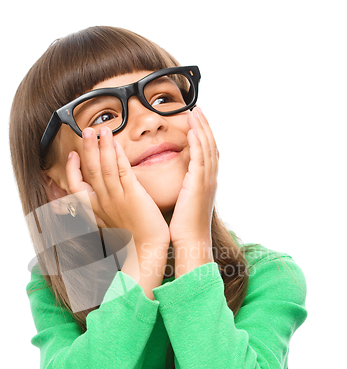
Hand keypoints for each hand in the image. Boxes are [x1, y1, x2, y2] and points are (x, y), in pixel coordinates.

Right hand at [65, 127, 169, 248]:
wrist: (146, 250)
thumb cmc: (132, 236)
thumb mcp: (111, 222)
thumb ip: (103, 208)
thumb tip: (98, 197)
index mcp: (97, 208)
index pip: (76, 187)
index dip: (72, 170)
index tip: (73, 155)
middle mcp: (104, 202)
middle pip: (90, 171)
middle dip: (88, 149)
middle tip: (86, 131)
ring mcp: (118, 198)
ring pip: (105, 168)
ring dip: (102, 147)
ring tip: (102, 130)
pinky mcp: (133, 196)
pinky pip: (123, 172)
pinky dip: (119, 157)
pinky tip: (117, 145)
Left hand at [169, 106, 218, 247]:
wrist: (191, 240)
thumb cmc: (185, 226)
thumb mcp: (186, 202)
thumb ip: (184, 188)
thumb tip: (177, 182)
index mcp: (206, 182)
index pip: (206, 151)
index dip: (203, 134)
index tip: (196, 120)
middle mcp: (210, 178)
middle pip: (210, 145)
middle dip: (204, 125)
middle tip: (197, 109)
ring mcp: (207, 180)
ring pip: (207, 148)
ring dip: (201, 128)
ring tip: (194, 112)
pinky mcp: (199, 184)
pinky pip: (200, 158)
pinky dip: (198, 143)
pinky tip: (192, 130)